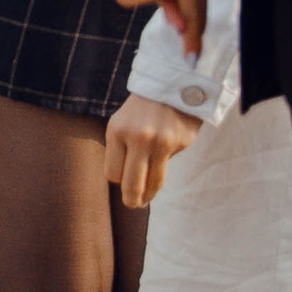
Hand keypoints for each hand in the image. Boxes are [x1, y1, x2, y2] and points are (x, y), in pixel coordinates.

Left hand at [105, 93, 200, 207]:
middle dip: (131, 200)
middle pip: (131, 184)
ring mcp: (160, 142)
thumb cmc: (142, 108)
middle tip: (133, 206)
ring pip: (153, 182)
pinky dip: (165, 164)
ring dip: (149, 195)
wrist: (172, 85)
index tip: (121, 184)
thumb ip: (121, 149)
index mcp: (117, 132)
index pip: (112, 173)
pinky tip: (165, 154)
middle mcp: (137, 138)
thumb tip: (123, 182)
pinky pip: (168, 164)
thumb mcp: (122, 123)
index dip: (117, 181)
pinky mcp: (179, 144)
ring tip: (146, 199)